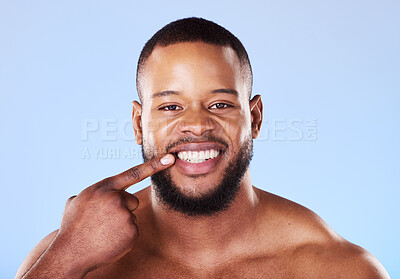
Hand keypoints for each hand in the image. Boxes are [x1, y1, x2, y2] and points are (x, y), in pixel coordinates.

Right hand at [55, 154, 174, 273]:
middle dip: (122, 209)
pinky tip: (109, 240)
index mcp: (104, 188)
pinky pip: (133, 231)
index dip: (154, 165)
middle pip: (132, 200)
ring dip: (121, 224)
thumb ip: (88, 195)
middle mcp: (116, 198)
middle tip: (103, 222)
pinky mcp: (131, 231)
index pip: (133, 173)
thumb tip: (81, 196)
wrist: (70, 253)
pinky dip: (124, 237)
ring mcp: (125, 215)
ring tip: (103, 232)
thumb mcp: (74, 203)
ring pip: (131, 216)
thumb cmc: (71, 228)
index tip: (170, 158)